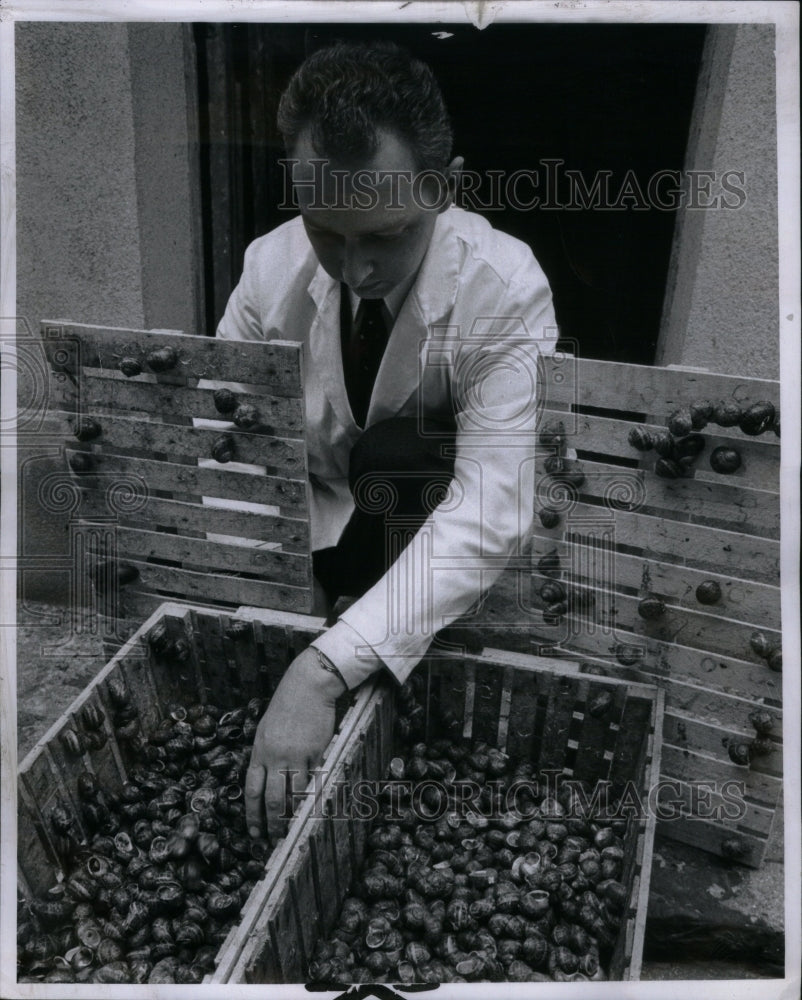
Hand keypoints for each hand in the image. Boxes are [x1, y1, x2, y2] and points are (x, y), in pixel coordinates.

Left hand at [244, 647, 344, 841]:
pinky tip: (313, 810)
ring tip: (294, 831)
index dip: (252, 813)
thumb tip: (266, 778)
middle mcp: (274, 756)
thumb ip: (265, 754)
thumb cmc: (287, 705)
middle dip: (271, 823)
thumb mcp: (266, 729)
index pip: (252, 789)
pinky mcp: (315, 752)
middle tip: (273, 840)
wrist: (308, 685)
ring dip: (293, 815)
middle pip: (272, 798)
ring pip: (293, 794)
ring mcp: (295, 755)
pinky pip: (313, 781)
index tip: (253, 831)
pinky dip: (313, 797)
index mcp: (259, 750)